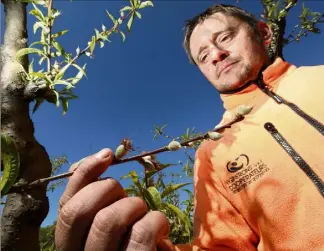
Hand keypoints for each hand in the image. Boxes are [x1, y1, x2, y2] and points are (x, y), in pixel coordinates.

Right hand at [55, 148, 174, 250]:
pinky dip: (156, 221)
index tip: (107, 154)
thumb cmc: (131, 243)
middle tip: (126, 196)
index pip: (65, 206)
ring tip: (143, 213)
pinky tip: (161, 229)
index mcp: (70, 244)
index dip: (84, 173)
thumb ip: (98, 199)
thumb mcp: (110, 222)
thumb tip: (103, 155)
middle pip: (78, 212)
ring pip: (108, 220)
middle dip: (107, 190)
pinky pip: (141, 234)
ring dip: (133, 206)